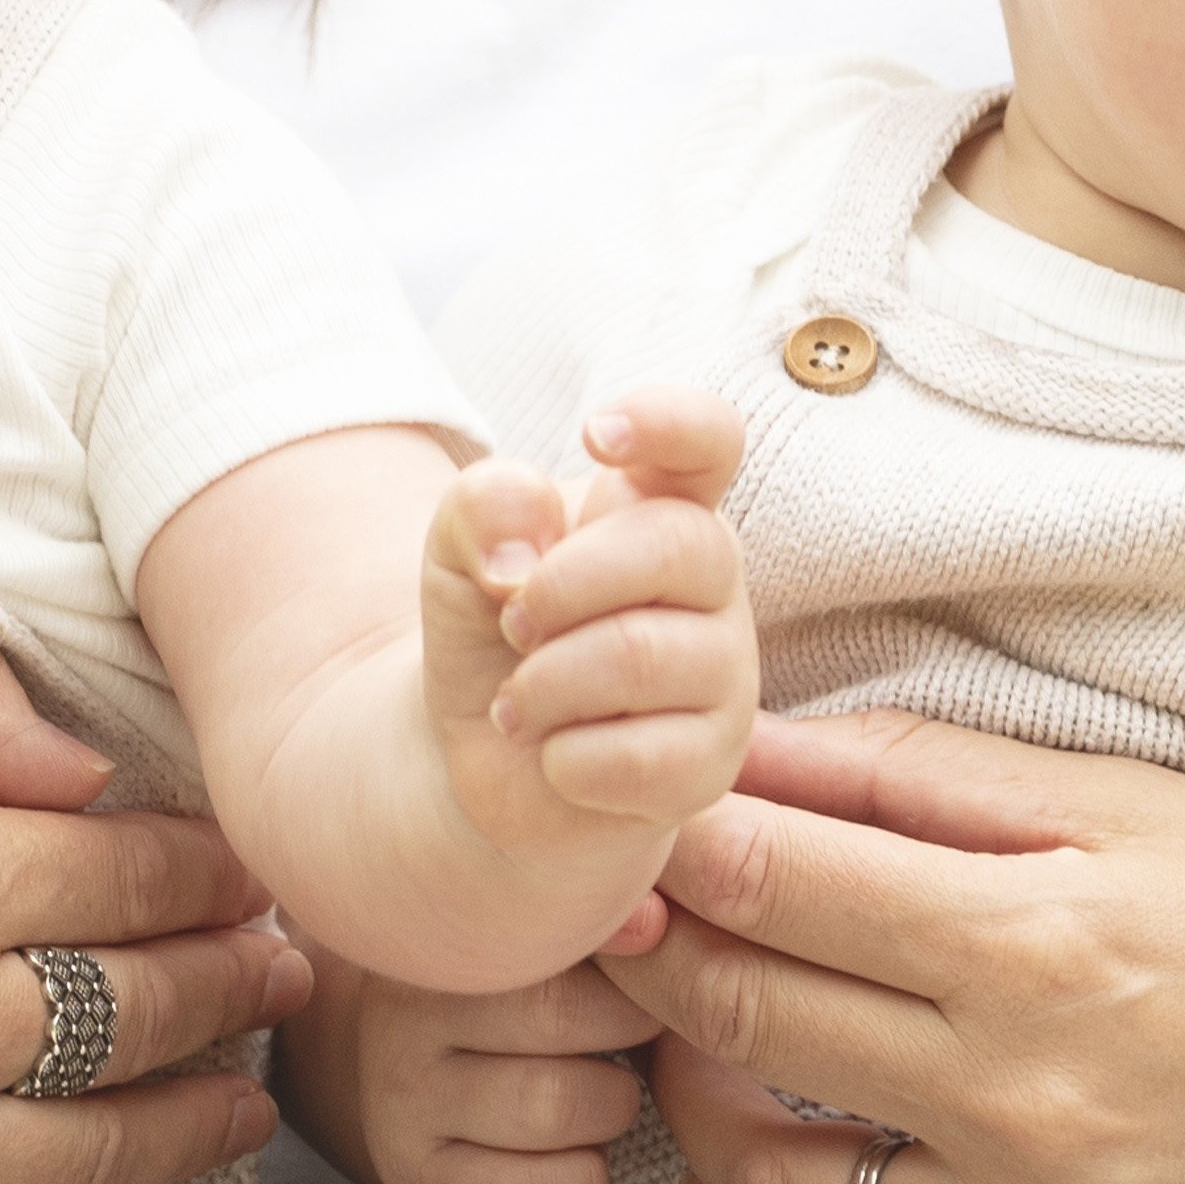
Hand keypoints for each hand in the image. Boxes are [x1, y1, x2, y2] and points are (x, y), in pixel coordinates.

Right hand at [273, 956, 662, 1183]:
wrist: (403, 1068)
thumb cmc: (504, 992)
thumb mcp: (533, 941)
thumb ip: (594, 921)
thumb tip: (655, 919)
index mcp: (444, 933)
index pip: (561, 932)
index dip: (632, 965)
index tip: (652, 974)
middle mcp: (406, 1013)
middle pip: (560, 1017)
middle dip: (629, 1037)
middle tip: (637, 1038)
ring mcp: (402, 1099)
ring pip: (552, 1109)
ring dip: (610, 1110)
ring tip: (606, 1093)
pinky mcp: (417, 1174)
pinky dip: (581, 1179)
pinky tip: (581, 1153)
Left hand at [423, 390, 757, 845]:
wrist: (486, 751)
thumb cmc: (492, 627)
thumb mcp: (458, 547)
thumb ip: (483, 508)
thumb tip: (525, 552)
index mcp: (659, 505)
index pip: (709, 437)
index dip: (669, 421)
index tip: (595, 434)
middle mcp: (711, 582)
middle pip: (677, 544)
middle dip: (562, 585)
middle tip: (511, 623)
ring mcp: (725, 675)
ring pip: (644, 657)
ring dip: (543, 684)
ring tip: (514, 703)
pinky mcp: (711, 763)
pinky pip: (642, 757)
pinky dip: (563, 759)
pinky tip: (553, 756)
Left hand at [608, 708, 1184, 1183]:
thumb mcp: (1135, 808)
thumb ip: (925, 778)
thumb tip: (756, 742)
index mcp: (1034, 939)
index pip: (761, 880)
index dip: (671, 846)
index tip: (643, 828)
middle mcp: (1020, 1100)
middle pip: (738, 1020)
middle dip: (661, 963)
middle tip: (643, 926)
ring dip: (701, 1115)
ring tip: (707, 1055)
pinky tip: (789, 1183)